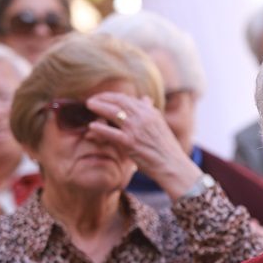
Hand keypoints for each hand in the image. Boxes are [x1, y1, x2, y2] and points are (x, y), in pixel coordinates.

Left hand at [83, 92, 201, 197]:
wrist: (173, 166)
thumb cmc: (166, 149)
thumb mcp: (160, 126)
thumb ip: (150, 112)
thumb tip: (145, 99)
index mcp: (150, 112)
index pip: (127, 98)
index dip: (112, 96)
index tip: (104, 98)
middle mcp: (143, 117)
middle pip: (118, 100)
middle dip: (103, 98)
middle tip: (92, 100)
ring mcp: (136, 129)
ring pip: (112, 112)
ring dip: (98, 106)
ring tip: (89, 106)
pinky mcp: (130, 143)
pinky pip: (110, 132)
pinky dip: (99, 128)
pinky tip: (91, 127)